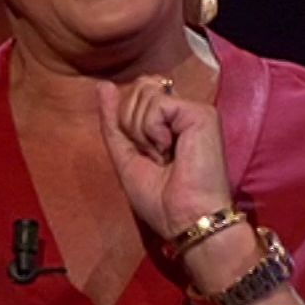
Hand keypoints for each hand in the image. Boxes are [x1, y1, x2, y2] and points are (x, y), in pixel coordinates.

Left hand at [95, 75, 232, 237]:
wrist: (184, 219)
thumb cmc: (160, 199)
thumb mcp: (125, 156)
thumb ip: (113, 121)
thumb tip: (104, 85)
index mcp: (168, 121)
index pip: (136, 94)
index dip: (127, 121)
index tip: (144, 154)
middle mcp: (182, 112)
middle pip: (137, 90)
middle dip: (132, 127)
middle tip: (155, 158)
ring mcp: (193, 111)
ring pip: (144, 95)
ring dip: (143, 133)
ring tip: (164, 157)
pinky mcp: (201, 113)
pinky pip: (157, 104)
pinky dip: (153, 131)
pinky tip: (170, 150)